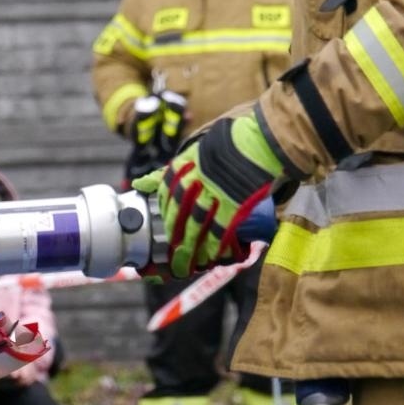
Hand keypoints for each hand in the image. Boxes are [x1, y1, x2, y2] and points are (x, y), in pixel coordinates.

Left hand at [131, 113, 281, 275]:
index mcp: (183, 166)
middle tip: (169, 258)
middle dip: (172, 240)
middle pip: (176, 217)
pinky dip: (213, 247)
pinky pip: (218, 231)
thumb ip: (170, 171)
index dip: (162, 215)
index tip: (161, 229)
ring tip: (185, 266)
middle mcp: (194, 181)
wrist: (263, 138)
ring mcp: (213, 194)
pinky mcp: (233, 204)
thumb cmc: (232, 142)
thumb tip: (140, 183)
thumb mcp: (196, 150)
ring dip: (189, 251)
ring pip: (194, 228)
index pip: (163, 195)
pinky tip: (209, 258)